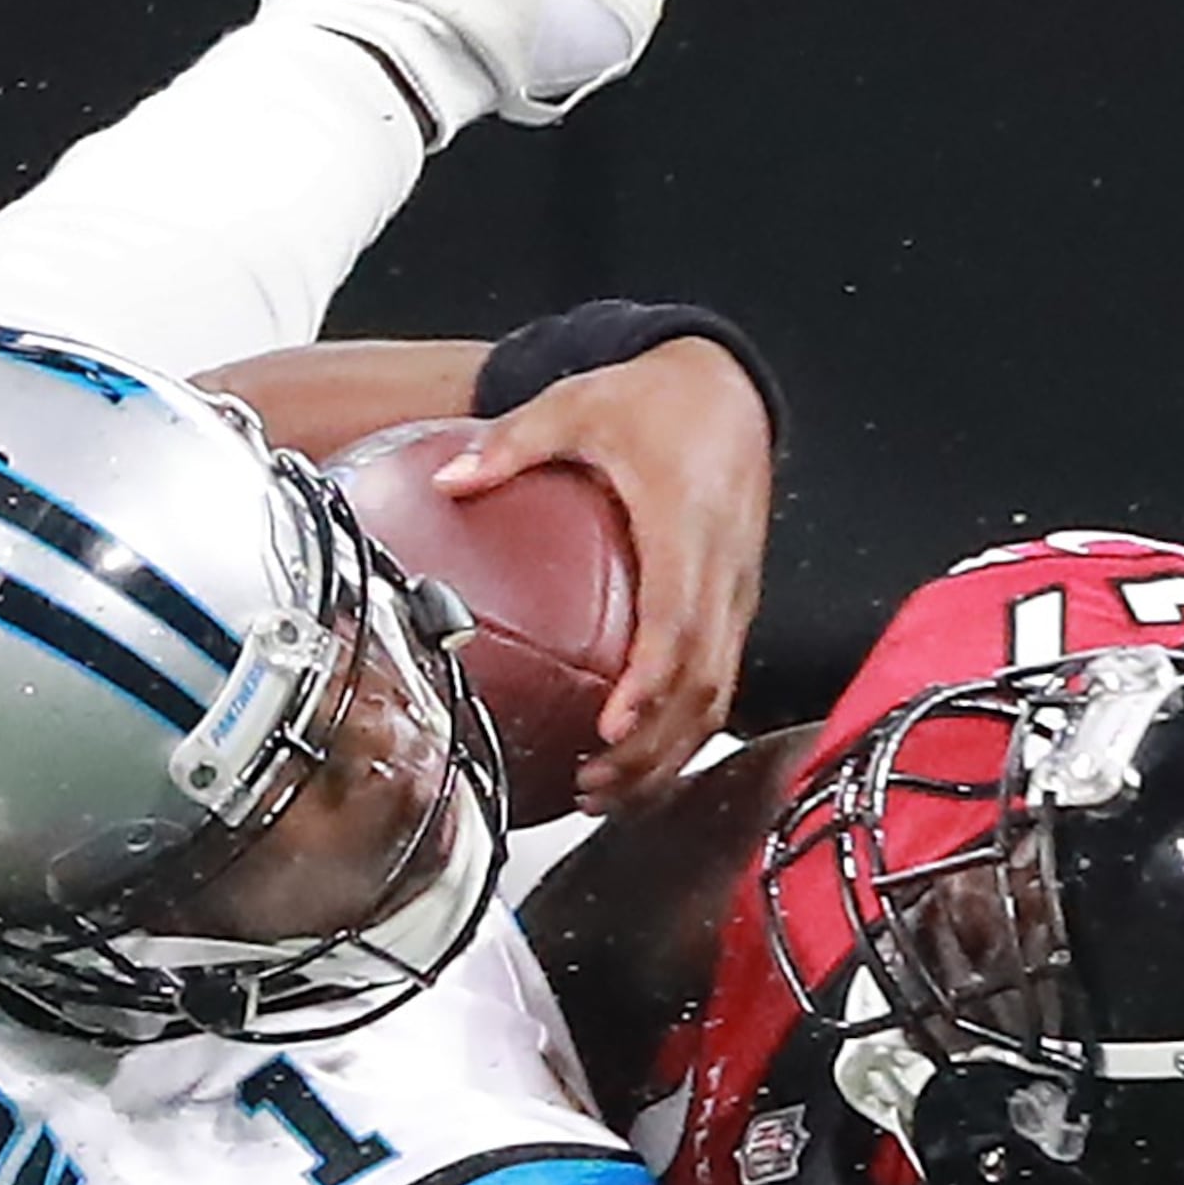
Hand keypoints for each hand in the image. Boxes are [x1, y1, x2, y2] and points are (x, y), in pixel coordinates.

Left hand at [434, 335, 772, 812]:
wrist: (730, 390)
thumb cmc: (656, 401)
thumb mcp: (578, 407)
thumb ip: (514, 444)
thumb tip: (447, 481)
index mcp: (688, 526)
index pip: (678, 622)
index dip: (649, 683)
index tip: (612, 727)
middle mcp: (723, 572)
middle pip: (702, 683)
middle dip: (653, 747)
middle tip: (591, 785)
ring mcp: (736, 595)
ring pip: (718, 697)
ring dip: (668, 755)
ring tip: (604, 794)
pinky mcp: (735, 608)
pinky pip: (719, 683)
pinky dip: (682, 733)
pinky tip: (632, 762)